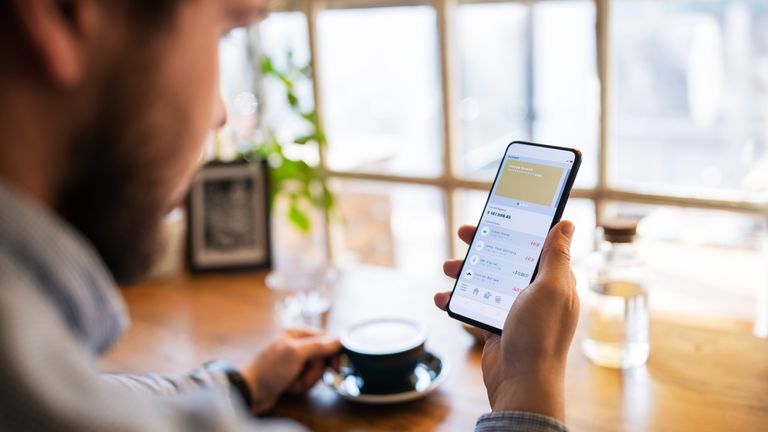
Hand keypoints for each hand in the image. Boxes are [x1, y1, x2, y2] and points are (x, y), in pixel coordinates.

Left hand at [238, 328, 339, 413]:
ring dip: (306, 380)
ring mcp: (293, 361)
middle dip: (314, 371)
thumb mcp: (295, 354)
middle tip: (303, 375)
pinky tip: (288, 387)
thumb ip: (319, 345)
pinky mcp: (290, 375)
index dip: (332, 353)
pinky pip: (305, 380)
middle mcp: (295, 345)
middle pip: (321, 357)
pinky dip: (299, 386)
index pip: (325, 338)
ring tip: (292, 383)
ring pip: (314, 371)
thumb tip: (338, 340)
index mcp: (296, 333)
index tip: (336, 366)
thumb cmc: (268, 369)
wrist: (249, 391)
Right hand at [434, 221, 578, 421]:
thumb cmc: (539, 335)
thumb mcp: (550, 288)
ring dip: (466, 271)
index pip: (537, 245)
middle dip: (484, 245)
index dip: (518, 227)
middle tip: (464, 232)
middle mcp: (536, 293)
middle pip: (507, 259)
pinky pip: (474, 305)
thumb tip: (567, 223)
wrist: (521, 382)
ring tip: (447, 267)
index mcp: (555, 281)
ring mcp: (515, 310)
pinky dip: (456, 299)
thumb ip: (556, 255)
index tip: (498, 213)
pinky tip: (440, 297)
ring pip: (487, 280)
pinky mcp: (497, 326)